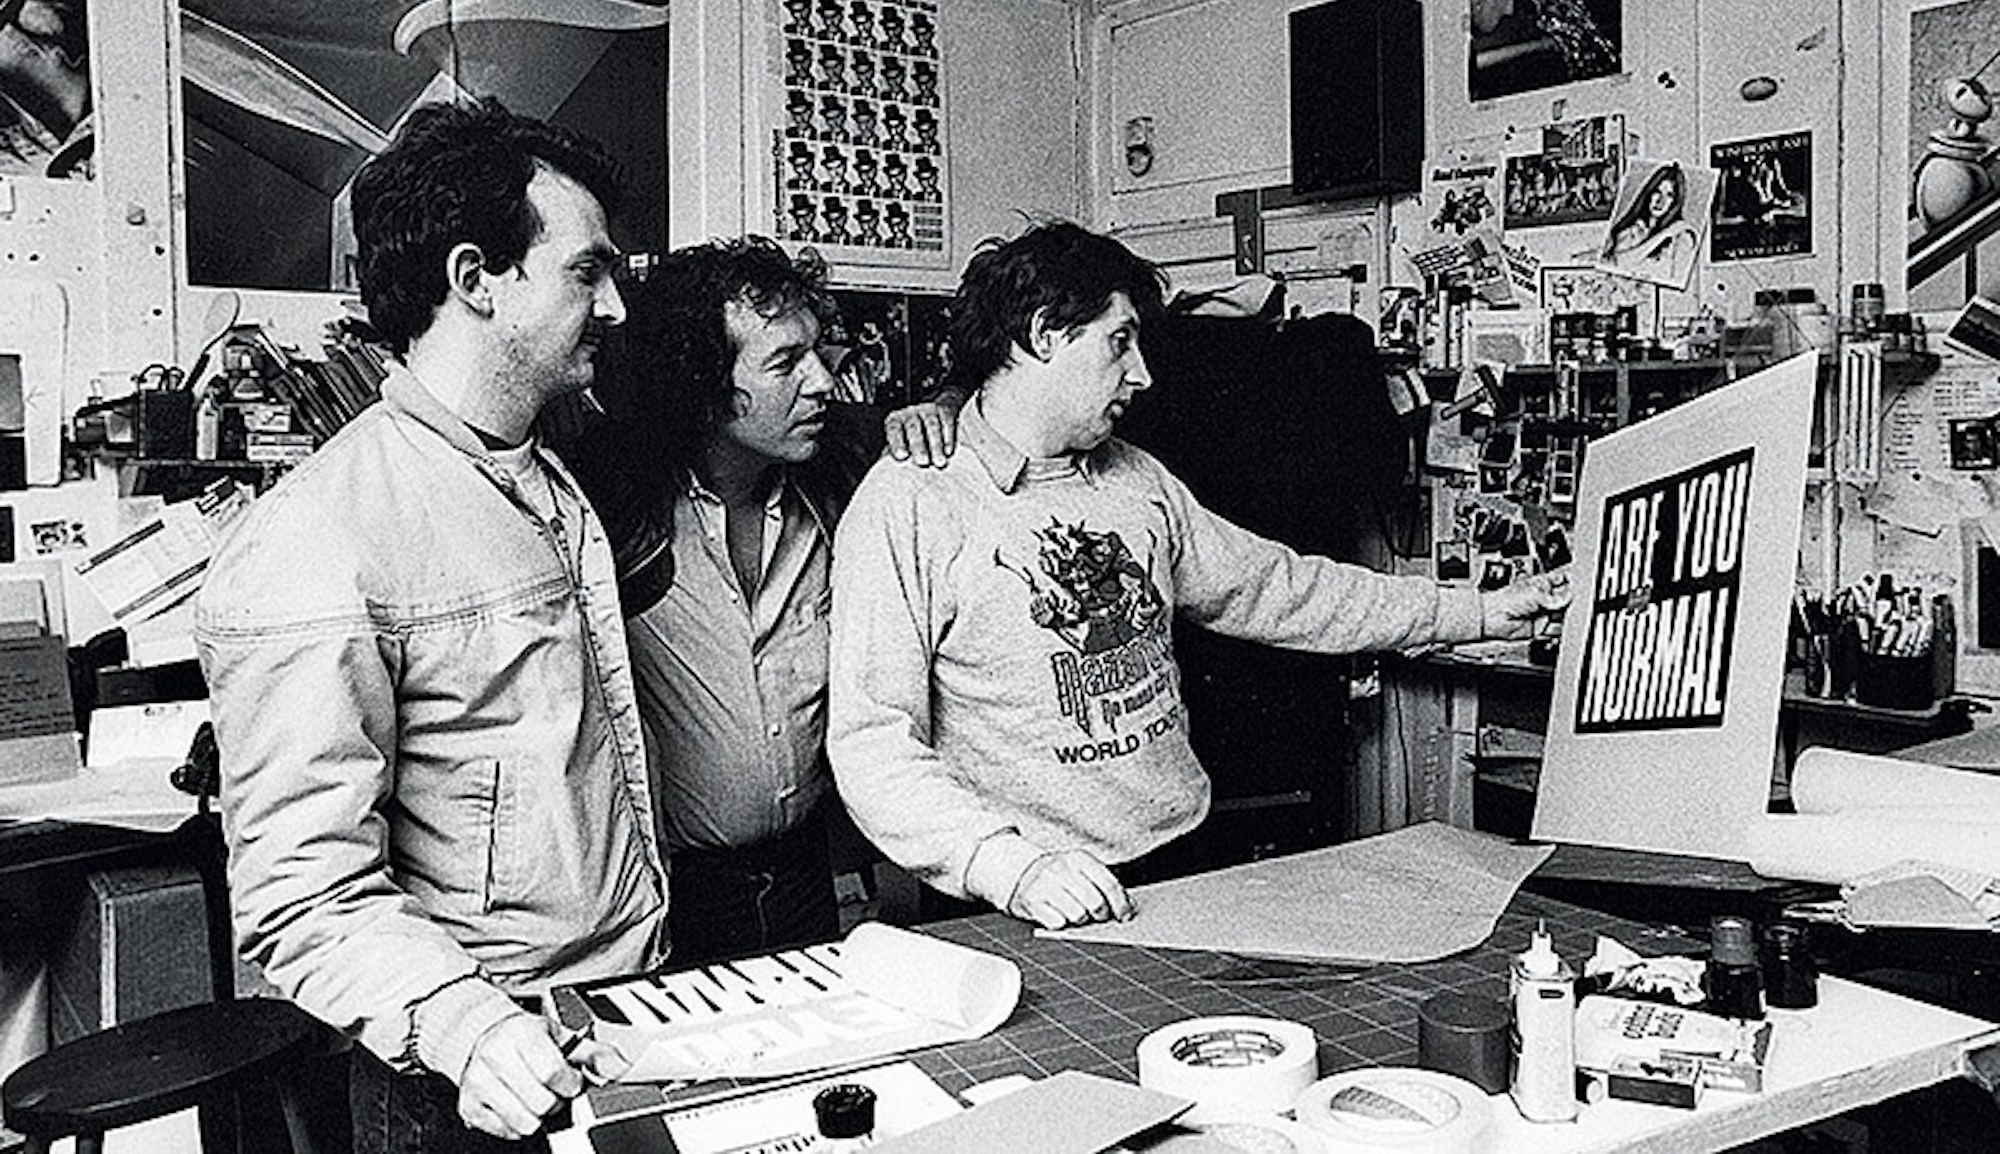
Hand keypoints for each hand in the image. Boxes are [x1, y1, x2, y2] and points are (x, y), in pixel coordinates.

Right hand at [455, 1012, 583, 1139]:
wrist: (486, 1036)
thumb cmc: (527, 1038)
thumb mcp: (563, 1037)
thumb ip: (595, 1054)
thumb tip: (620, 1067)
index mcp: (521, 1033)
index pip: (552, 1072)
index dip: (569, 1083)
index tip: (570, 1079)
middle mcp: (495, 1055)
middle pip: (541, 1103)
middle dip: (556, 1100)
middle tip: (552, 1088)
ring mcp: (478, 1082)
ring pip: (525, 1123)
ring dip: (538, 1115)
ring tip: (536, 1096)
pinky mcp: (469, 1106)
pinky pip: (507, 1132)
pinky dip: (518, 1124)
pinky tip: (519, 1104)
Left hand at [883, 389, 966, 466]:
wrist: (931, 418)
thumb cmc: (911, 442)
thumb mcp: (900, 446)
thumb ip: (897, 457)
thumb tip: (894, 474)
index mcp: (895, 422)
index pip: (893, 429)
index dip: (896, 442)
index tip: (902, 456)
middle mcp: (910, 414)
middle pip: (913, 427)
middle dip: (918, 445)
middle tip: (922, 461)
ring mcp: (928, 410)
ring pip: (931, 425)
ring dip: (936, 445)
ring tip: (939, 462)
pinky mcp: (944, 410)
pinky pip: (946, 421)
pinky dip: (948, 437)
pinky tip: (948, 452)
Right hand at [1006, 850, 1135, 928]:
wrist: (1021, 874)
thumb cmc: (1060, 877)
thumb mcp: (1081, 871)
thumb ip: (1103, 885)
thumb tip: (1127, 908)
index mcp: (1079, 858)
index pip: (1108, 884)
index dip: (1121, 904)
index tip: (1125, 917)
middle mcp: (1062, 868)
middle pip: (1095, 902)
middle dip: (1102, 915)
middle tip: (1100, 918)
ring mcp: (1045, 884)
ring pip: (1078, 915)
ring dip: (1080, 920)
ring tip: (1076, 914)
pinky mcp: (1031, 901)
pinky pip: (1057, 923)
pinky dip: (1061, 924)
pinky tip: (1058, 915)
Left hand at [1481, 566, 1572, 639]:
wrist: (1494, 618)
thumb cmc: (1506, 600)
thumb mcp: (1535, 594)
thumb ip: (1554, 596)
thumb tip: (1569, 596)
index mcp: (1540, 584)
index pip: (1560, 580)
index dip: (1570, 582)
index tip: (1578, 586)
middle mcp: (1542, 599)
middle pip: (1564, 600)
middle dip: (1569, 602)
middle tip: (1572, 603)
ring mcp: (1541, 613)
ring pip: (1561, 615)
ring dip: (1564, 616)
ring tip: (1563, 614)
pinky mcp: (1540, 627)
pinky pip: (1554, 629)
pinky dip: (1558, 628)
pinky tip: (1557, 624)